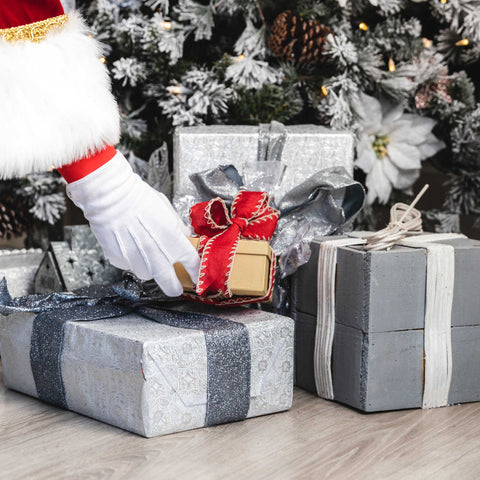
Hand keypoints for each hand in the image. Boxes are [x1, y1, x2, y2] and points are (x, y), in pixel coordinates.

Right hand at [66, 150, 199, 295]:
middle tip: (175, 286)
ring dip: (150, 270)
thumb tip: (184, 234)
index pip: (192, 264)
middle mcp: (157, 255)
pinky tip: (130, 246)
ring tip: (147, 256)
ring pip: (148, 276)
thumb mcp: (167, 209)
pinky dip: (132, 261)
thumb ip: (177, 226)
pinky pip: (129, 266)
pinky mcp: (120, 260)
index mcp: (174, 241)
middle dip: (175, 287)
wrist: (111, 197)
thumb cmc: (139, 198)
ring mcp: (138, 260)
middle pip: (170, 285)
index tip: (196, 276)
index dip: (195, 272)